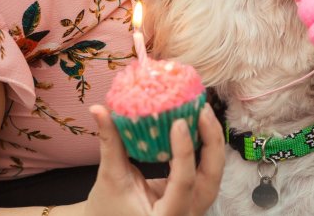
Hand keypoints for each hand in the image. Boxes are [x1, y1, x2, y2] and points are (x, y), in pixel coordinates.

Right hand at [83, 103, 224, 215]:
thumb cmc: (108, 209)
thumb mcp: (110, 178)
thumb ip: (110, 143)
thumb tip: (99, 109)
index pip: (184, 183)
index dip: (184, 151)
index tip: (179, 122)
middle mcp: (187, 214)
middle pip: (212, 177)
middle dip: (212, 141)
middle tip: (202, 110)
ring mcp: (195, 206)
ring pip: (215, 173)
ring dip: (212, 141)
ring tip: (203, 112)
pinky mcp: (195, 197)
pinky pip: (207, 170)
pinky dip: (205, 147)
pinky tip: (199, 125)